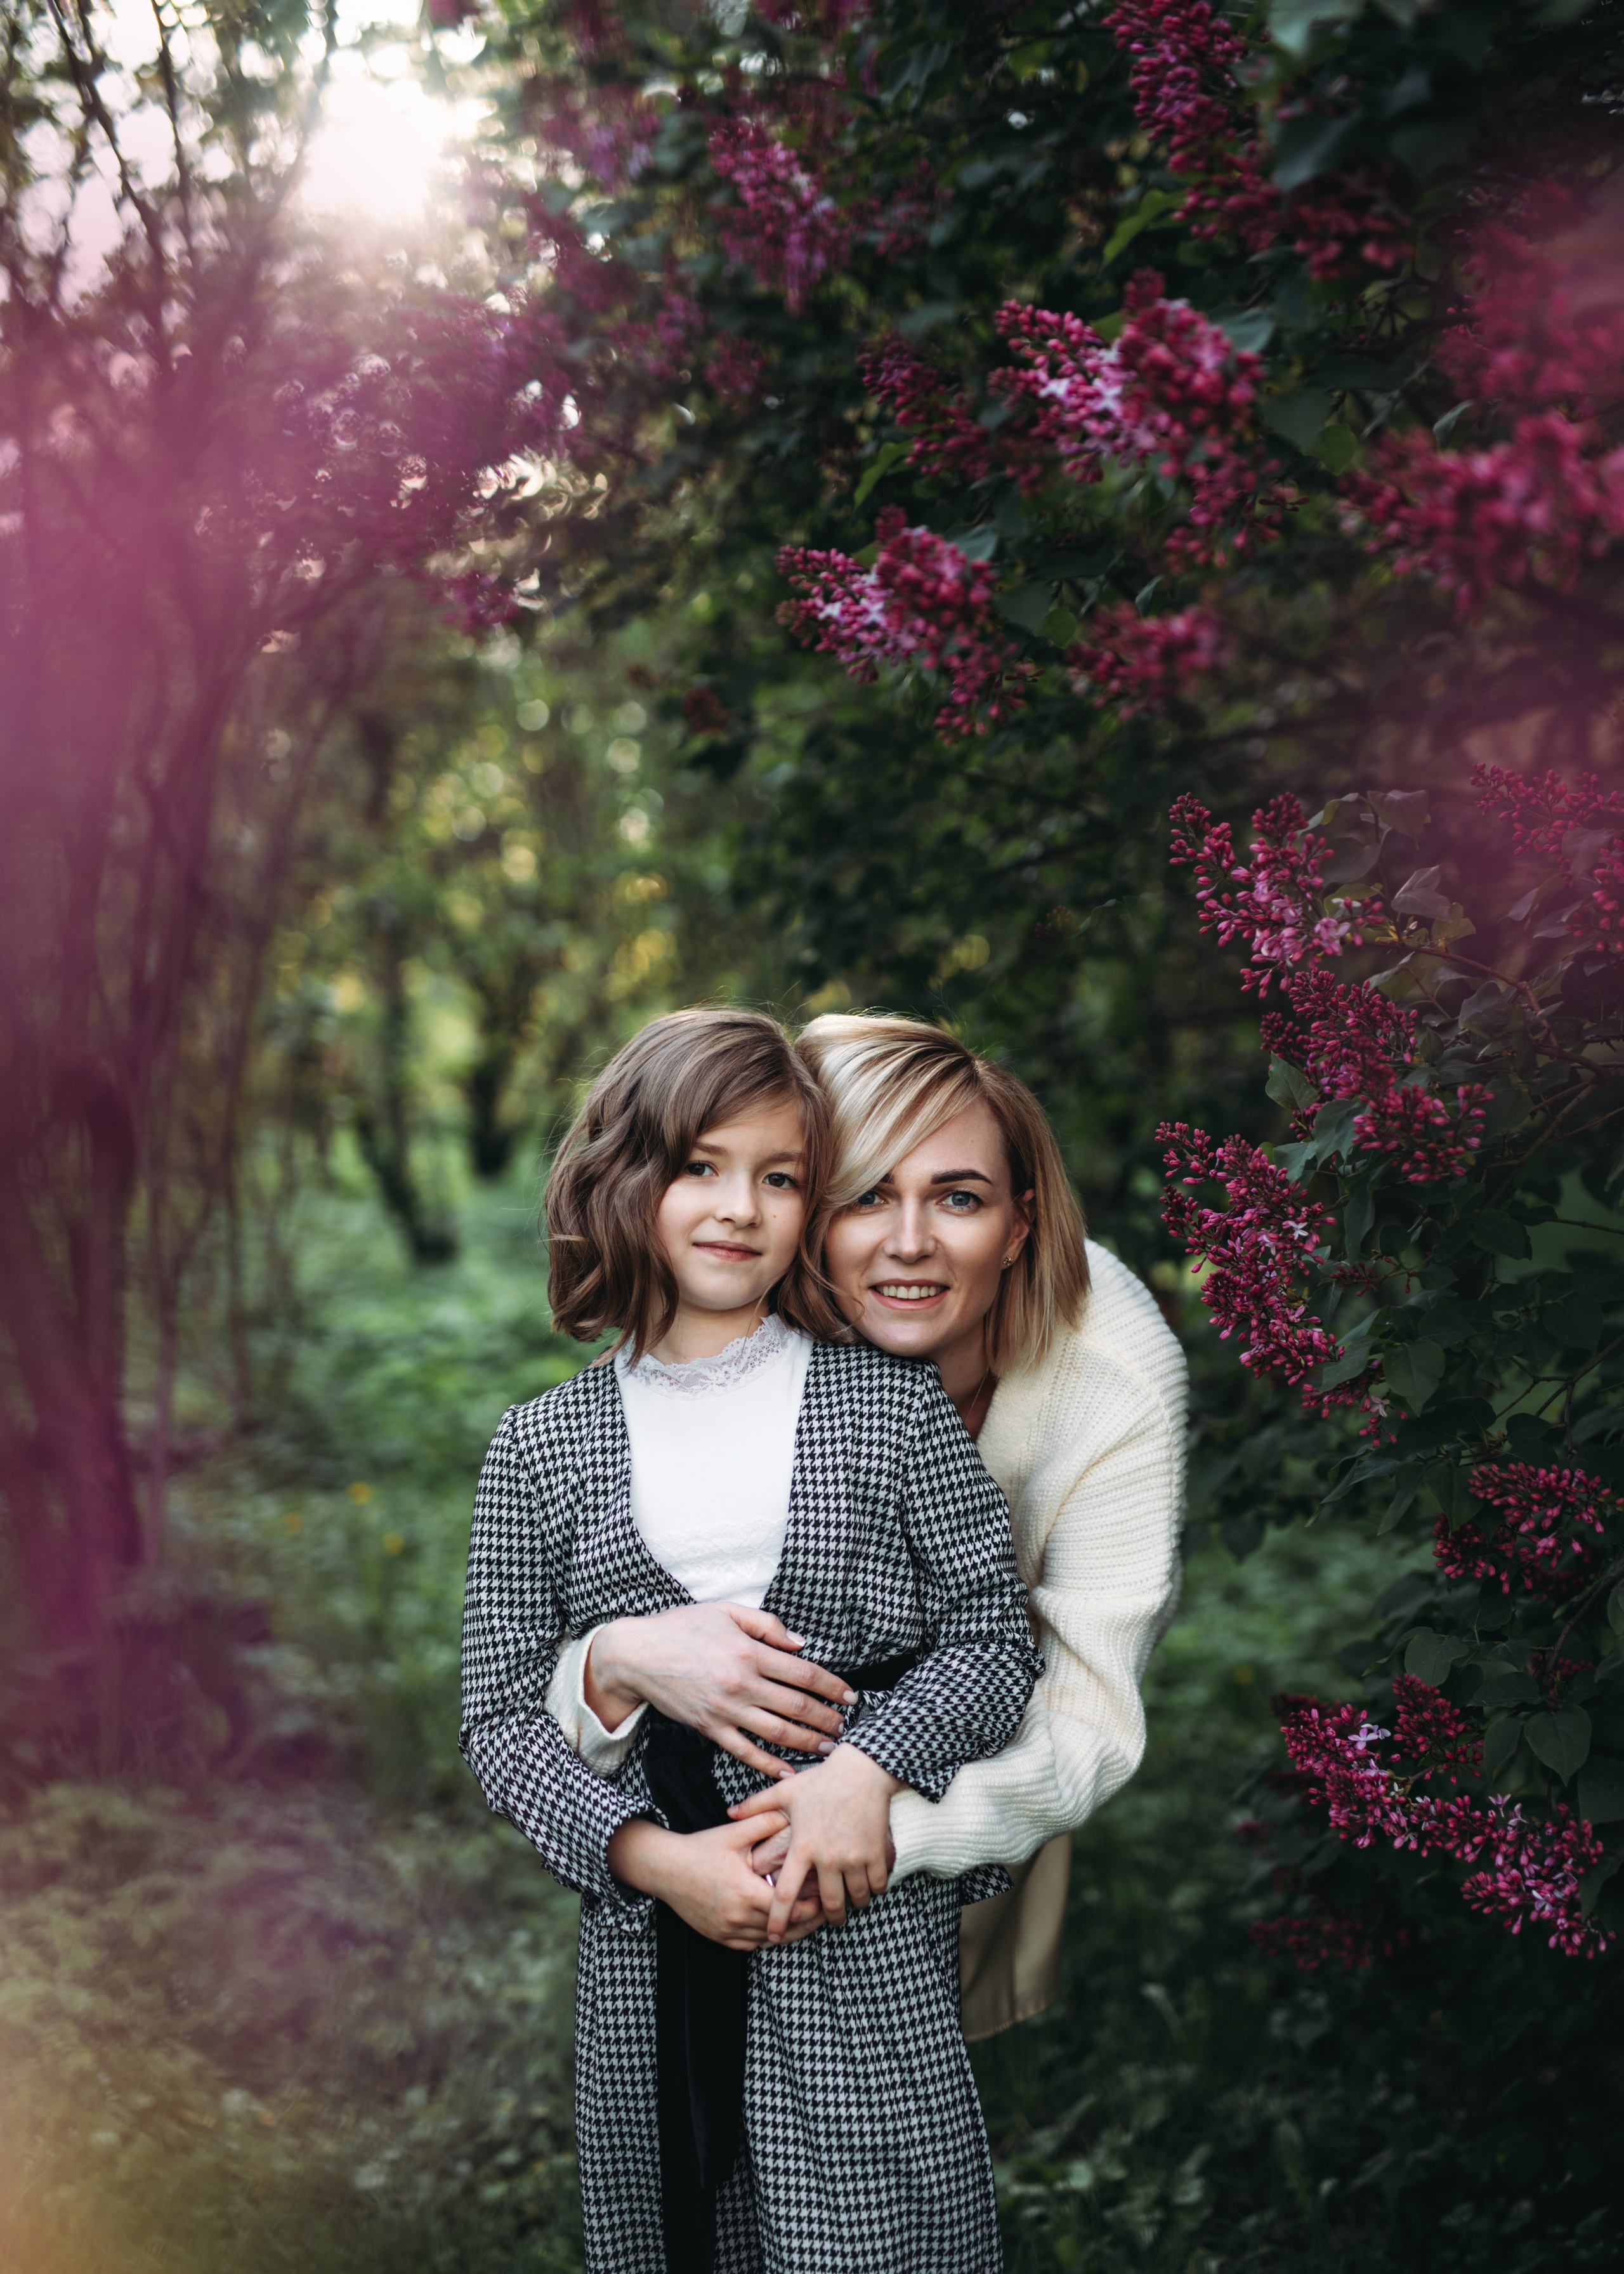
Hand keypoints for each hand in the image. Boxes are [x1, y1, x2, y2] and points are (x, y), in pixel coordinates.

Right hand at [584, 1603, 855, 1777]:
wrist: (636, 1655)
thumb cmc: (681, 1627)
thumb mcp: (726, 1611)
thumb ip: (767, 1624)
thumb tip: (800, 1643)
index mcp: (749, 1651)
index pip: (803, 1672)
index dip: (831, 1686)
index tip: (850, 1696)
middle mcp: (741, 1683)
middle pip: (796, 1706)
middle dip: (826, 1719)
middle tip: (846, 1727)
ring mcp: (725, 1710)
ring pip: (776, 1733)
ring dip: (807, 1742)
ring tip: (828, 1747)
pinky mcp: (709, 1728)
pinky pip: (744, 1751)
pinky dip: (768, 1764)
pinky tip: (787, 1770)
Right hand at [606, 1811, 823, 1949]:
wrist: (664, 1869)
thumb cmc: (700, 1849)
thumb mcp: (733, 1833)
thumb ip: (765, 1822)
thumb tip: (792, 1813)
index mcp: (745, 1893)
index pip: (788, 1909)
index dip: (810, 1907)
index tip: (823, 1897)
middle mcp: (737, 1917)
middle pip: (783, 1929)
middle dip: (807, 1922)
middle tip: (823, 1912)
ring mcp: (727, 1931)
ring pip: (768, 1941)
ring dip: (789, 1932)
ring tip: (806, 1920)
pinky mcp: (719, 1937)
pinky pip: (751, 1944)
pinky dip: (767, 1938)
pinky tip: (778, 1925)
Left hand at [730, 1746, 903, 1939]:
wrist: (864, 1769)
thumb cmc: (822, 1780)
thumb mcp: (786, 1791)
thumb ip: (757, 1805)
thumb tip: (729, 1813)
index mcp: (802, 1847)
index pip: (785, 1894)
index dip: (778, 1920)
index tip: (774, 1936)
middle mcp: (828, 1858)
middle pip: (827, 1905)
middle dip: (829, 1918)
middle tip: (829, 1919)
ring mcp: (854, 1858)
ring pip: (855, 1899)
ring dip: (854, 1905)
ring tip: (851, 1903)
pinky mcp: (877, 1854)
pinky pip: (877, 1886)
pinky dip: (874, 1890)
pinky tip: (870, 1886)